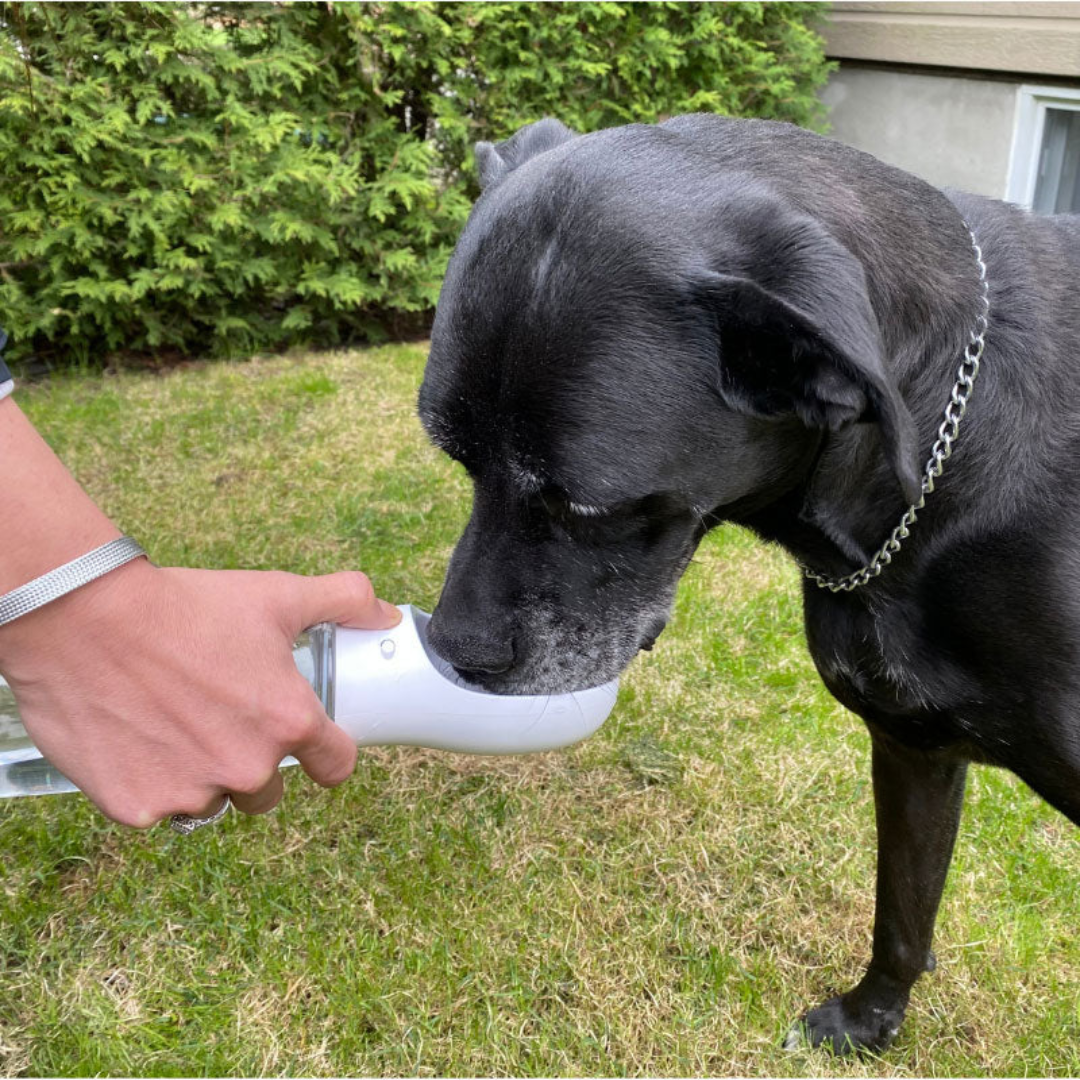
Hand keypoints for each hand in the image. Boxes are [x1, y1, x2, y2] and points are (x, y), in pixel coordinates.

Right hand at [0, 558, 400, 826]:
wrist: (85, 620)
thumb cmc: (186, 607)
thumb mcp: (276, 595)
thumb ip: (344, 600)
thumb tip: (385, 613)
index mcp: (289, 723)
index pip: (336, 765)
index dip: (327, 753)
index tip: (313, 745)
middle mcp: (247, 768)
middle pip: (268, 791)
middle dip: (251, 759)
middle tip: (219, 714)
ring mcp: (191, 793)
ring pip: (211, 799)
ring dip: (200, 772)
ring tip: (172, 720)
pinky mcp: (137, 807)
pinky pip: (157, 805)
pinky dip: (149, 779)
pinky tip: (134, 736)